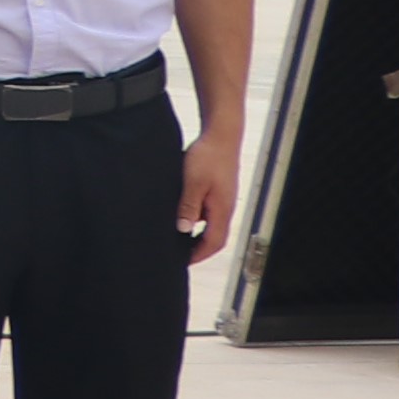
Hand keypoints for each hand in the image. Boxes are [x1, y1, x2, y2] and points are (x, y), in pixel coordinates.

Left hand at [179, 125, 239, 263]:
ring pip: (210, 224)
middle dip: (197, 248)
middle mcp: (224, 208)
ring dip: (195, 233)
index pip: (214, 242)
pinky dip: (195, 218)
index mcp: (221, 209)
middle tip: (177, 255)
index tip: (181, 262)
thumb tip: (182, 229)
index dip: (198, 254)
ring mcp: (222, 199)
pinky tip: (178, 214)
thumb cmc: (207, 157)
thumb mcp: (192, 182)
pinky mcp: (217, 191)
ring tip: (173, 237)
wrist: (220, 136)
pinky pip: (207, 212)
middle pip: (214, 237)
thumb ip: (188, 206)